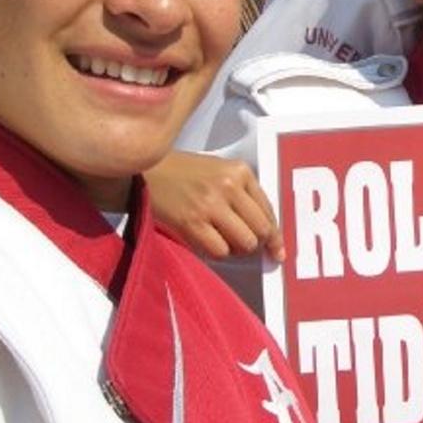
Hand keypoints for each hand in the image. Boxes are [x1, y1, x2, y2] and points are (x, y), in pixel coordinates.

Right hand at [145, 151, 283, 261]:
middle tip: (246, 246)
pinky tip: (207, 240)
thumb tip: (263, 229)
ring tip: (222, 238)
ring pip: (245, 243)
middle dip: (257, 243)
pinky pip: (219, 250)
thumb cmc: (182, 171)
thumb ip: (242, 194)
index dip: (275, 235)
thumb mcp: (219, 170)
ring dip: (236, 248)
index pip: (269, 210)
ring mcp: (211, 204)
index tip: (276, 249)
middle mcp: (229, 186)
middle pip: (261, 229)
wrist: (146, 170)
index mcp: (240, 170)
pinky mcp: (193, 222)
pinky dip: (217, 252)